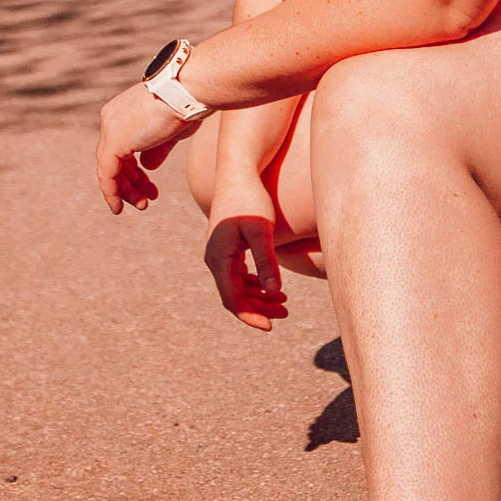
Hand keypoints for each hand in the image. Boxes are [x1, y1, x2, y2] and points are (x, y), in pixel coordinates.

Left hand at [96, 81, 201, 213]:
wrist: (187, 90)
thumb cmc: (185, 104)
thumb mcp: (169, 132)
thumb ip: (156, 149)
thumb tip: (148, 166)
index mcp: (122, 112)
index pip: (121, 147)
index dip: (135, 170)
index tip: (150, 186)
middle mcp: (111, 119)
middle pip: (113, 159)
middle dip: (131, 182)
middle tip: (146, 200)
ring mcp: (110, 130)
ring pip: (109, 169)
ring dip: (125, 190)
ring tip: (142, 205)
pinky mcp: (114, 142)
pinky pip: (107, 174)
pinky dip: (112, 192)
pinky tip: (119, 207)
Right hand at [205, 187, 286, 330]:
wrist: (237, 173)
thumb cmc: (250, 199)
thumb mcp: (262, 231)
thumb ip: (267, 262)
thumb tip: (273, 292)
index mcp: (219, 258)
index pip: (232, 299)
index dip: (250, 316)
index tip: (270, 327)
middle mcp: (214, 259)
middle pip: (234, 296)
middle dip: (258, 308)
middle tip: (285, 313)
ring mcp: (219, 254)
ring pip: (237, 287)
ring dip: (258, 297)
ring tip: (284, 303)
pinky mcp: (227, 248)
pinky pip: (238, 276)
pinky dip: (255, 284)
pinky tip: (273, 287)